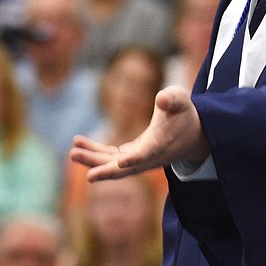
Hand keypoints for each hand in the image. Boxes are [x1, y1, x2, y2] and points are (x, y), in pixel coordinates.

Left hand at [70, 86, 209, 180]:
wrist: (192, 136)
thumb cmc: (185, 114)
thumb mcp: (181, 100)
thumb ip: (172, 98)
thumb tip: (161, 99)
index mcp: (160, 144)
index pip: (147, 153)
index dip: (135, 158)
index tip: (122, 162)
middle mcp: (148, 158)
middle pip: (121, 167)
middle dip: (99, 164)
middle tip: (75, 156)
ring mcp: (138, 160)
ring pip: (112, 165)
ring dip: (92, 159)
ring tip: (73, 151)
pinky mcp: (132, 157)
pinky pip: (110, 157)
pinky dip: (95, 151)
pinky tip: (78, 142)